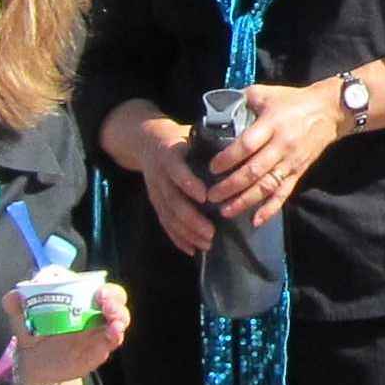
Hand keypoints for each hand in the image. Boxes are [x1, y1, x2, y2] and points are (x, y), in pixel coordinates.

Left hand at [0, 278, 133, 384]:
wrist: (33, 363)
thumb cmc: (33, 332)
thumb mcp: (21, 317)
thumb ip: (15, 304)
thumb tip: (14, 296)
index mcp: (79, 299)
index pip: (98, 287)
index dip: (103, 287)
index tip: (98, 292)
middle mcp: (93, 313)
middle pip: (115, 300)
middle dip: (115, 299)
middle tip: (106, 303)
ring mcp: (97, 332)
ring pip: (119, 320)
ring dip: (120, 318)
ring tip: (114, 324)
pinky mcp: (98, 351)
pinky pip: (111, 342)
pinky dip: (115, 337)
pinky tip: (113, 335)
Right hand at [129, 117, 220, 258]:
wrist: (145, 140)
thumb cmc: (178, 138)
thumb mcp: (190, 135)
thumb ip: (209, 146)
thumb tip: (239, 158)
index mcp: (168, 153)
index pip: (176, 170)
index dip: (188, 183)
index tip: (205, 197)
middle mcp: (159, 174)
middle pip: (172, 200)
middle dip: (192, 219)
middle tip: (211, 232)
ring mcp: (154, 190)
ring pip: (168, 215)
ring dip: (187, 232)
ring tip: (206, 244)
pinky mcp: (154, 202)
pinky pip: (164, 222)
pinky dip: (177, 238)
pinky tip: (191, 249)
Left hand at [197, 81, 340, 229]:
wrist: (329, 111)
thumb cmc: (293, 101)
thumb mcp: (267, 93)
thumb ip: (243, 99)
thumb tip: (219, 108)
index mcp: (271, 124)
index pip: (246, 145)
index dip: (228, 159)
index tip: (212, 168)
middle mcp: (281, 145)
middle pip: (254, 171)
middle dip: (230, 186)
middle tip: (211, 196)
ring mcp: (291, 162)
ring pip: (266, 186)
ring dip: (245, 201)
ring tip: (226, 211)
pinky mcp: (299, 172)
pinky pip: (284, 193)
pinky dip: (271, 209)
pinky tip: (256, 221)